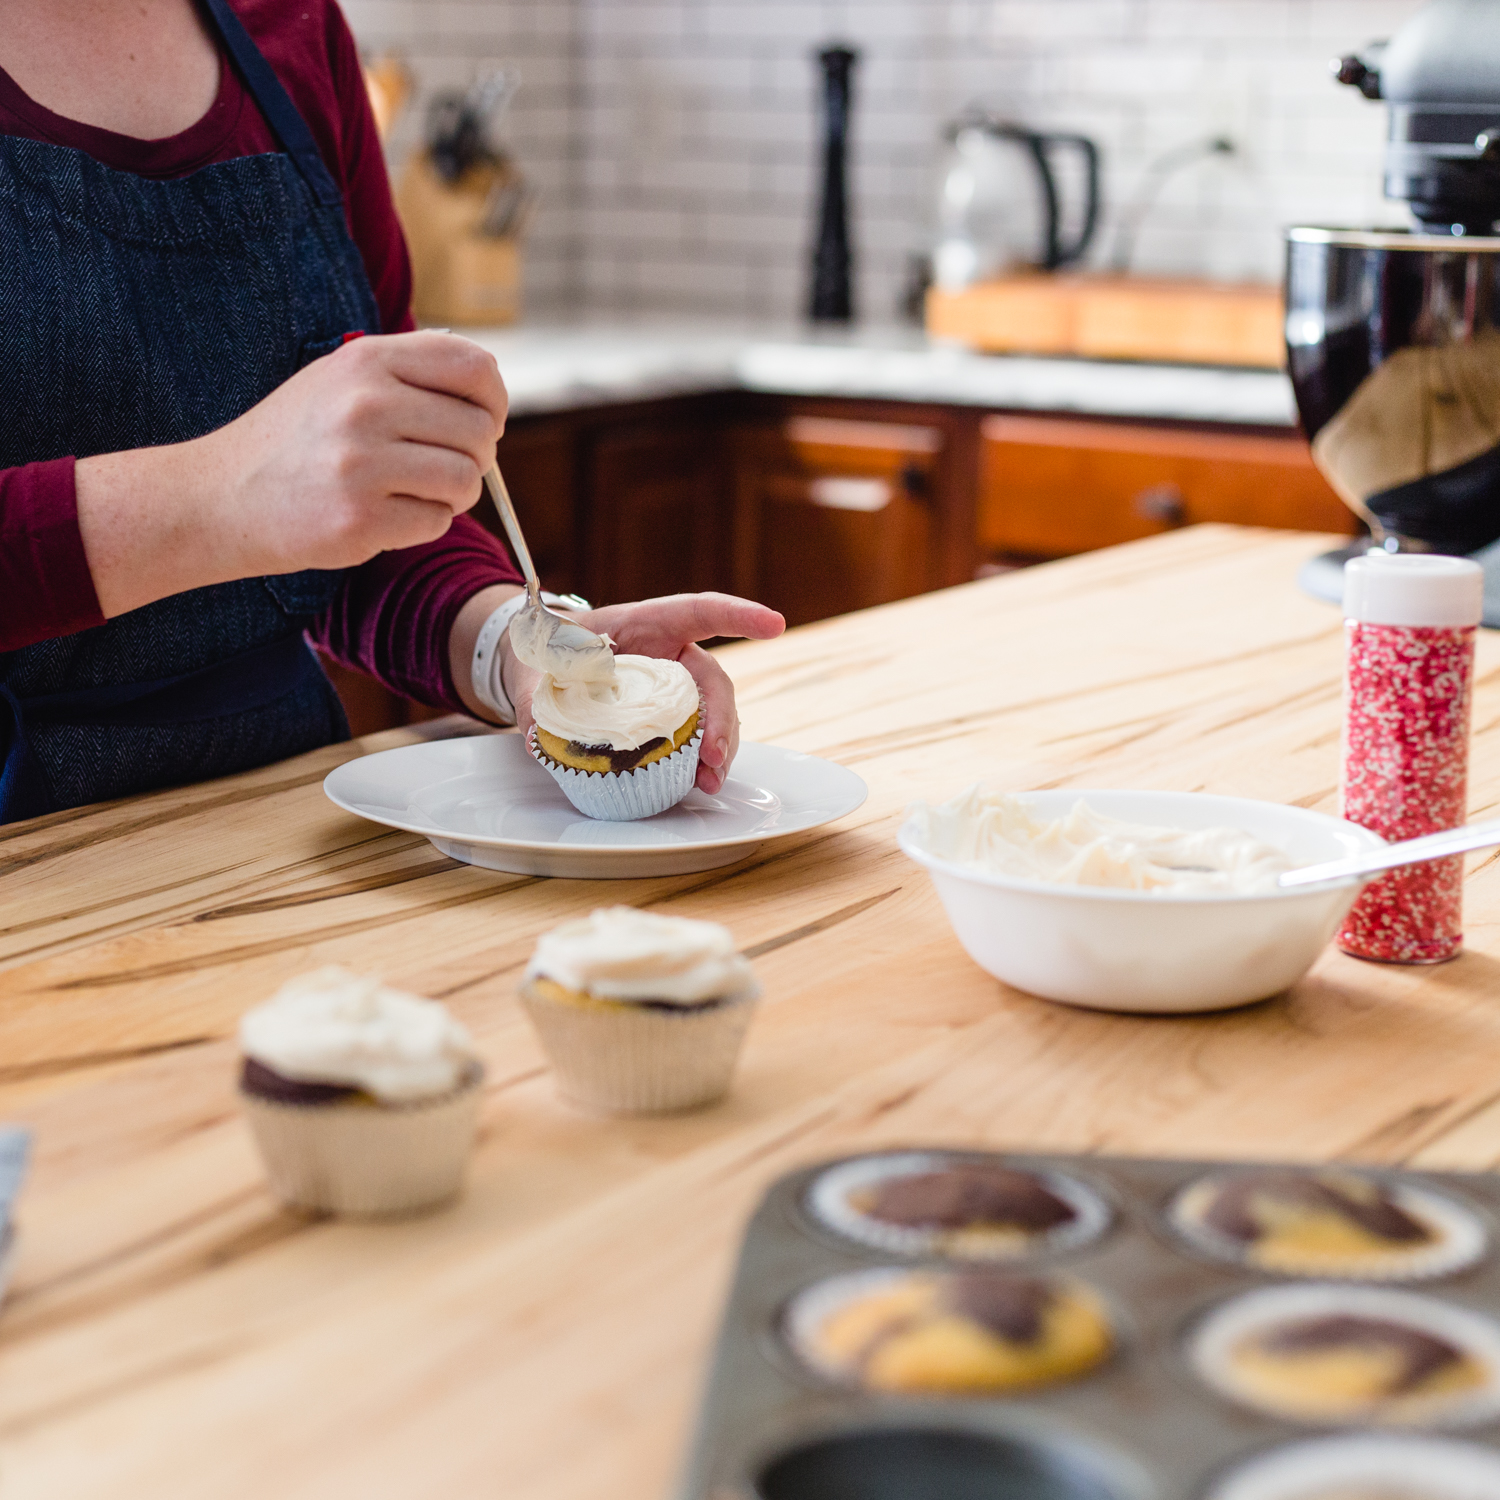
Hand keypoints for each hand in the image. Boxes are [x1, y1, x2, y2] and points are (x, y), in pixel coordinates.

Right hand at [76, 332, 508, 615]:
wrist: (221, 497)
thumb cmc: (297, 440)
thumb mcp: (342, 380)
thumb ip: (410, 373)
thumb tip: (489, 387)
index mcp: (366, 360)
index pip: (475, 367)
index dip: (494, 400)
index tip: (484, 421)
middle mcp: (365, 405)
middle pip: (479, 431)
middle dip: (475, 456)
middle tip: (442, 466)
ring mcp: (361, 464)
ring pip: (466, 480)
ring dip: (455, 494)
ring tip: (419, 492)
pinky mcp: (359, 519)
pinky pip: (437, 522)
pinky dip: (425, 523)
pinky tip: (390, 515)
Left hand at [502, 592, 785, 793]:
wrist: (541, 667)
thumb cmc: (548, 651)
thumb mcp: (535, 664)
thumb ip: (536, 692)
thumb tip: (538, 735)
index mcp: (648, 624)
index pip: (700, 611)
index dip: (739, 616)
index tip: (774, 625)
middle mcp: (671, 654)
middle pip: (713, 680)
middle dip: (723, 719)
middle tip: (714, 755)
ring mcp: (674, 687)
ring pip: (713, 713)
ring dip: (719, 748)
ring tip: (710, 781)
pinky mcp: (668, 716)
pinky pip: (694, 736)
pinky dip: (700, 761)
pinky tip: (696, 783)